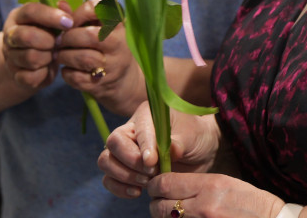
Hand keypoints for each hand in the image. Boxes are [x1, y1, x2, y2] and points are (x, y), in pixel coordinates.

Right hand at [1, 1, 73, 89]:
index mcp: (18, 16)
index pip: (31, 11)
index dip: (51, 16)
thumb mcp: (52, 20)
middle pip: (26, 36)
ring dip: (48, 57)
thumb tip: (63, 4)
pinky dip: (44, 74)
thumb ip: (60, 11)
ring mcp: (10, 56)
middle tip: (58, 42)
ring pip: (31, 58)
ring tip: (53, 54)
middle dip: (48, 40)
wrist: (30, 61)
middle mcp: (10, 35)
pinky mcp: (15, 75)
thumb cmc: (46, 34)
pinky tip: (47, 67)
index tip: (69, 22)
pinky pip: (31, 77)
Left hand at [56, 0, 145, 114]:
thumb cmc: (107, 48)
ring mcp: (113, 66)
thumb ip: (80, 16)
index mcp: (118, 24)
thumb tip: (60, 4)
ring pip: (82, 58)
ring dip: (64, 56)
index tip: (69, 23)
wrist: (125, 81)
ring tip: (60, 55)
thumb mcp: (99, 29)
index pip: (97, 9)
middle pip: (88, 36)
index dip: (77, 14)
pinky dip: (66, 73)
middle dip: (67, 38)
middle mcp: (119, 43)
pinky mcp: (102, 85)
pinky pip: (76, 77)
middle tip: (59, 41)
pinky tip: (67, 69)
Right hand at [99, 102, 220, 197]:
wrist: (199, 150)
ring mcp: (125, 150)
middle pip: (113, 143)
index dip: (142, 147)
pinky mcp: (125, 169)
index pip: (136, 129)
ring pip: (106, 161)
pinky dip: (119, 188)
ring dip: (123, 176)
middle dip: (130, 162)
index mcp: (146, 115)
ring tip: (147, 182)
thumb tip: (171, 150)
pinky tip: (137, 192)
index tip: (152, 162)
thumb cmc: (195, 135)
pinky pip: (109, 179)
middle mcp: (131, 130)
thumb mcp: (192, 135)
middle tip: (152, 172)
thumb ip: (179, 142)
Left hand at [147, 172, 284, 217]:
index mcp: (209, 185)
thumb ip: (199, 185)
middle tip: (158, 204)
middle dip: (155, 205)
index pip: (165, 183)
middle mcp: (203, 205)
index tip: (154, 187)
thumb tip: (174, 187)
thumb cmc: (252, 203)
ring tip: (171, 215)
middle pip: (160, 206)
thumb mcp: (227, 184)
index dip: (155, 185)